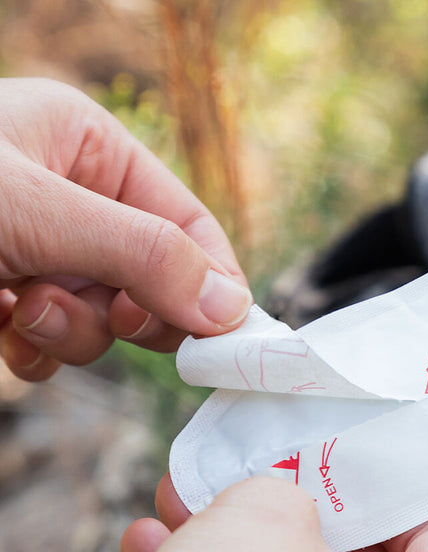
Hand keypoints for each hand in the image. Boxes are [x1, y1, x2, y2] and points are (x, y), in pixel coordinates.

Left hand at [0, 78, 251, 380]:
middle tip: (116, 318)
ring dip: (70, 332)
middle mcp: (74, 203)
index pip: (188, 225)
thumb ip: (144, 255)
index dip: (212, 283)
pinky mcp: (10, 300)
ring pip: (103, 322)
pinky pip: (55, 345)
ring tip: (20, 310)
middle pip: (154, 282)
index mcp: (93, 152)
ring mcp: (41, 254)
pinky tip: (1, 331)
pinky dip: (35, 351)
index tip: (226, 339)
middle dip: (130, 311)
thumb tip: (233, 308)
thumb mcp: (42, 211)